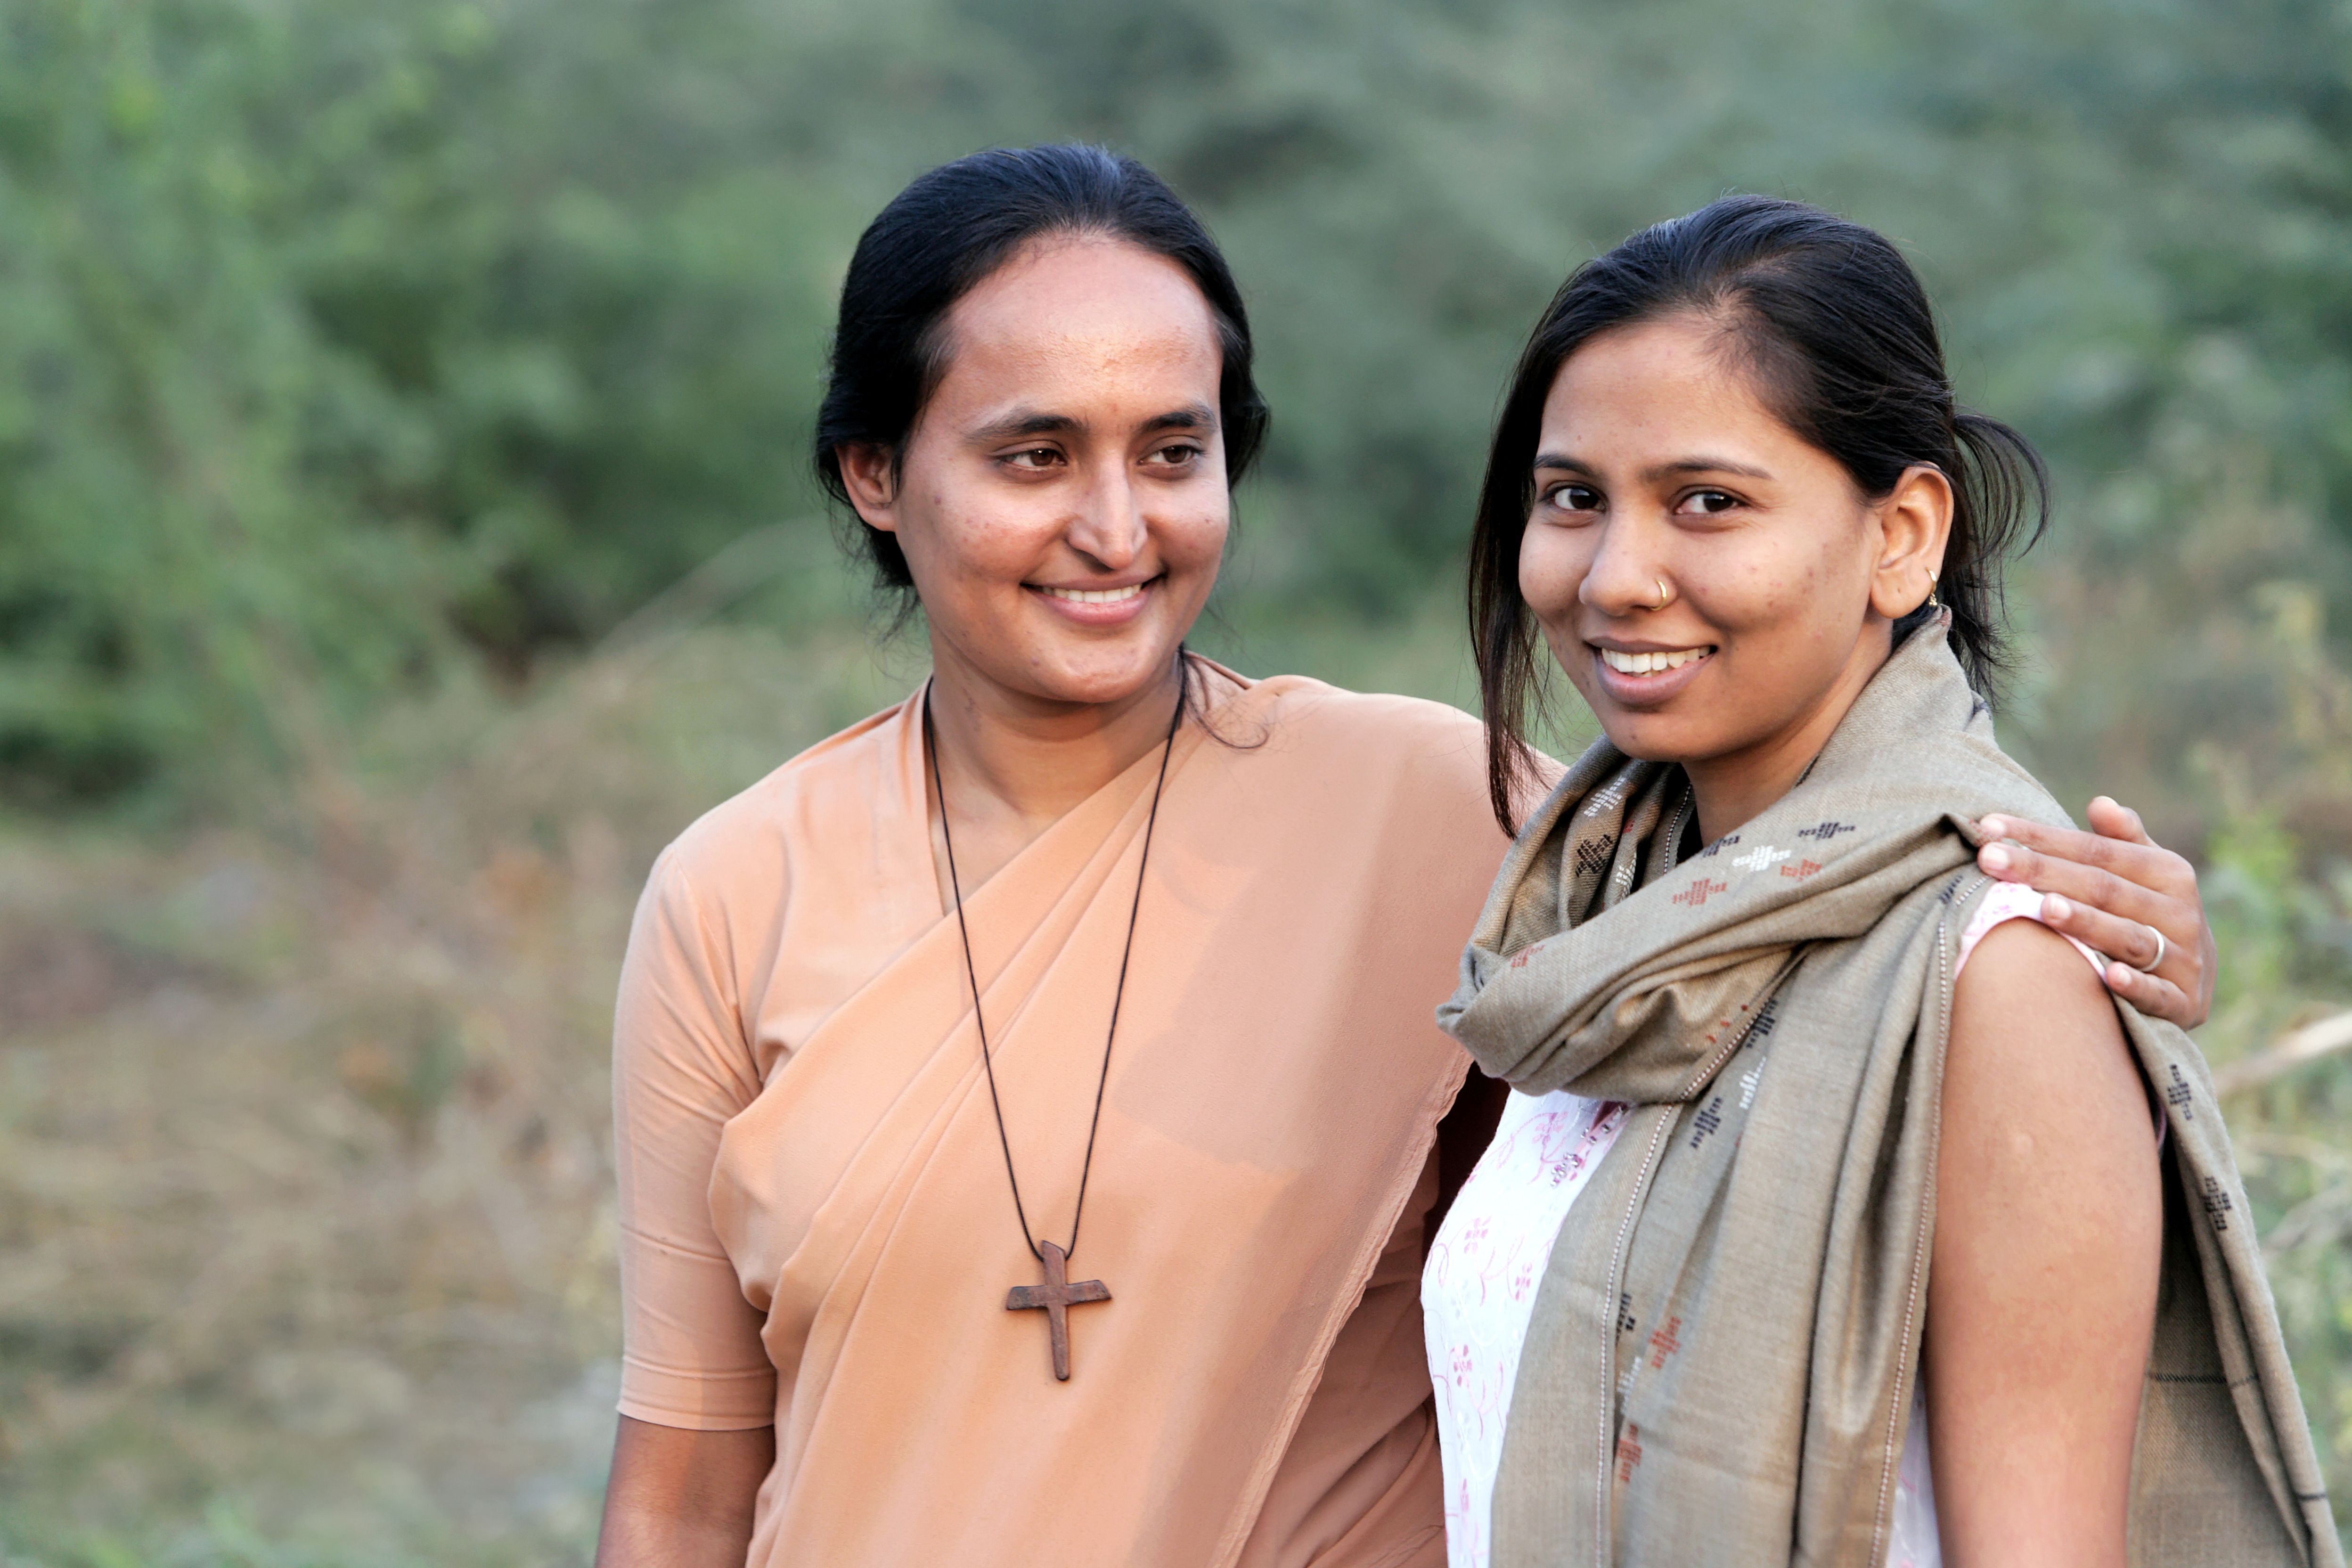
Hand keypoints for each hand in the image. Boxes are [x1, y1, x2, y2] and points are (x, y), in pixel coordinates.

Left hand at [1972, 796, 2215, 1028]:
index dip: (2043, 837)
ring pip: (2128, 938)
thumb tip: (2101, 802)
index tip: (1989, 826)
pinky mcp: (2182, 1004)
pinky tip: (2108, 977)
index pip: (2097, 850)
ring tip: (2046, 907)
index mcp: (2168, 873)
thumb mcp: (2147, 876)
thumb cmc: (2151, 916)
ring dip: (2088, 923)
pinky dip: (2135, 986)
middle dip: (2044, 872)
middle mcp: (2179, 912)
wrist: (2195, 987)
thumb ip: (2123, 841)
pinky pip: (2157, 994)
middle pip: (2104, 888)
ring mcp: (2183, 959)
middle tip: (1990, 859)